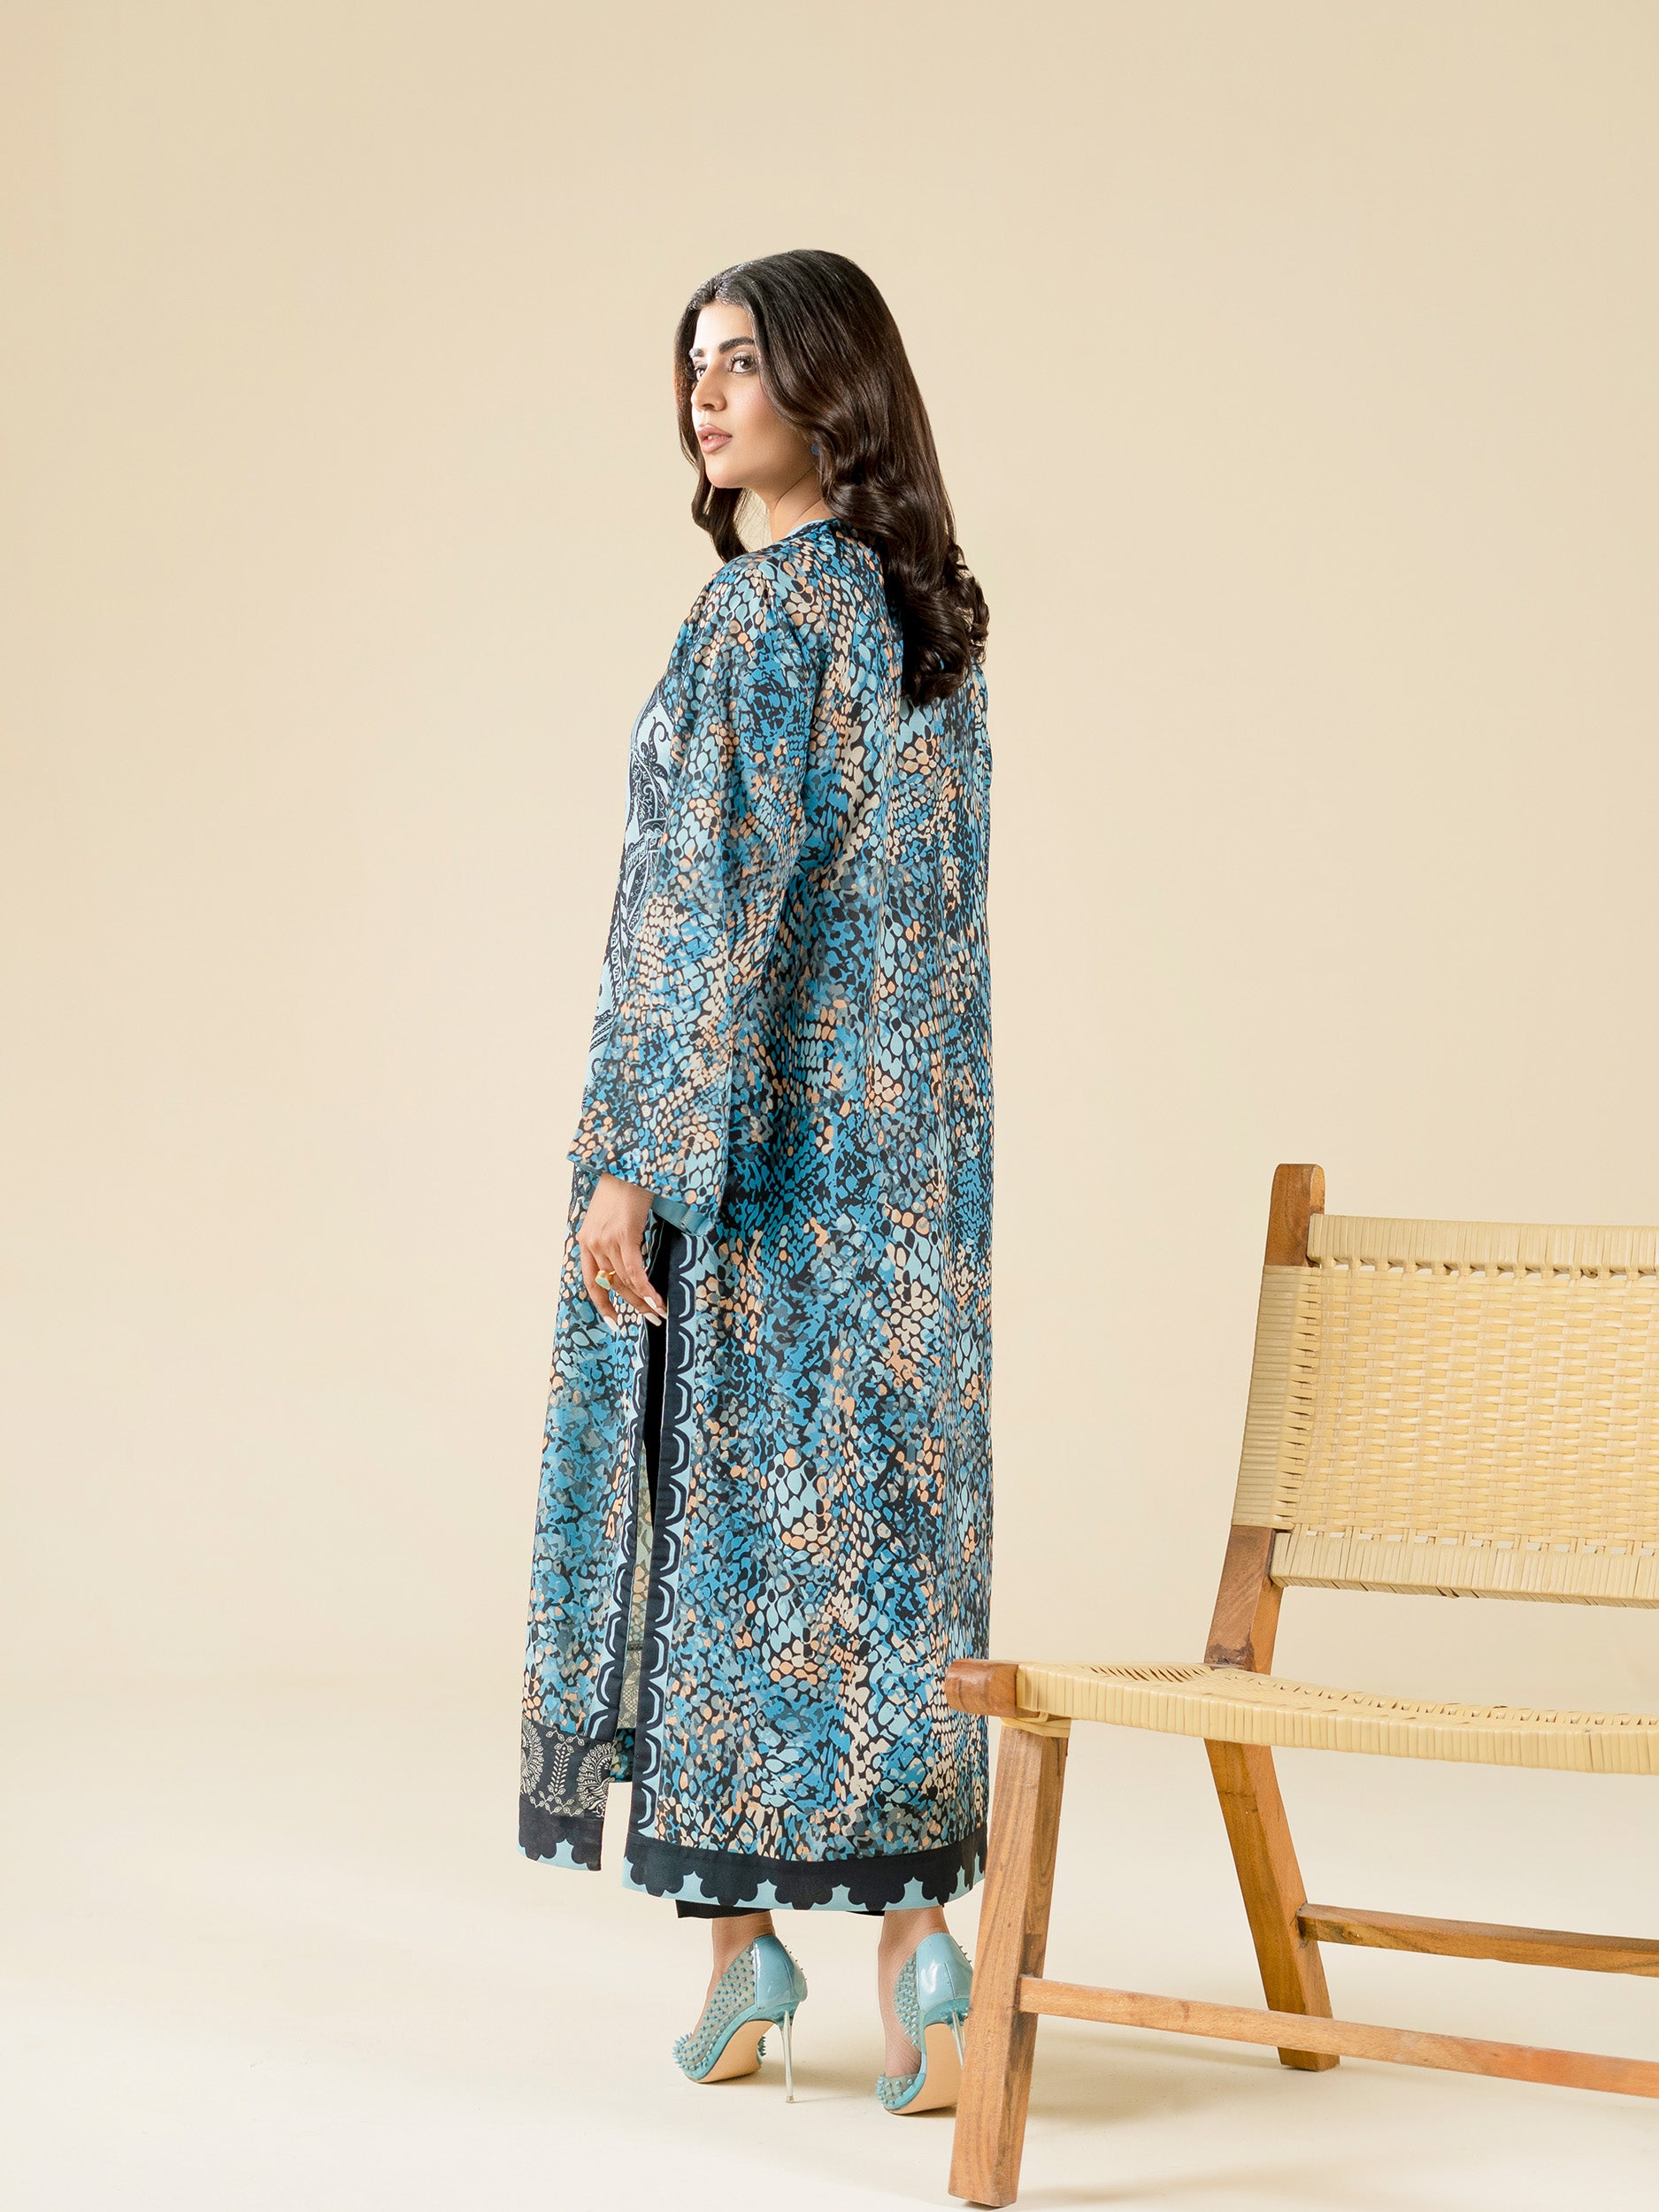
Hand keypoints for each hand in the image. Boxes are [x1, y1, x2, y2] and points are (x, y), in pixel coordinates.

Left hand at [578, 1172, 667, 1327]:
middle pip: (612, 1285)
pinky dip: (646, 1287)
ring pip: (625, 1281)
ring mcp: (606, 1240)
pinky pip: (634, 1270)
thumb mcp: (607, 1216)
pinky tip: (656, 1298)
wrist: (627, 1165)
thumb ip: (611, 1238)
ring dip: (643, 1300)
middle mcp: (592, 1243)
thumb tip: (627, 1261)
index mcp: (585, 1241)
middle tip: (650, 1319)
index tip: (614, 1321)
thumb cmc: (622, 1188)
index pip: (591, 1281)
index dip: (602, 1304)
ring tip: (658, 1311)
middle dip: (632, 1305)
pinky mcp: (623, 1235)